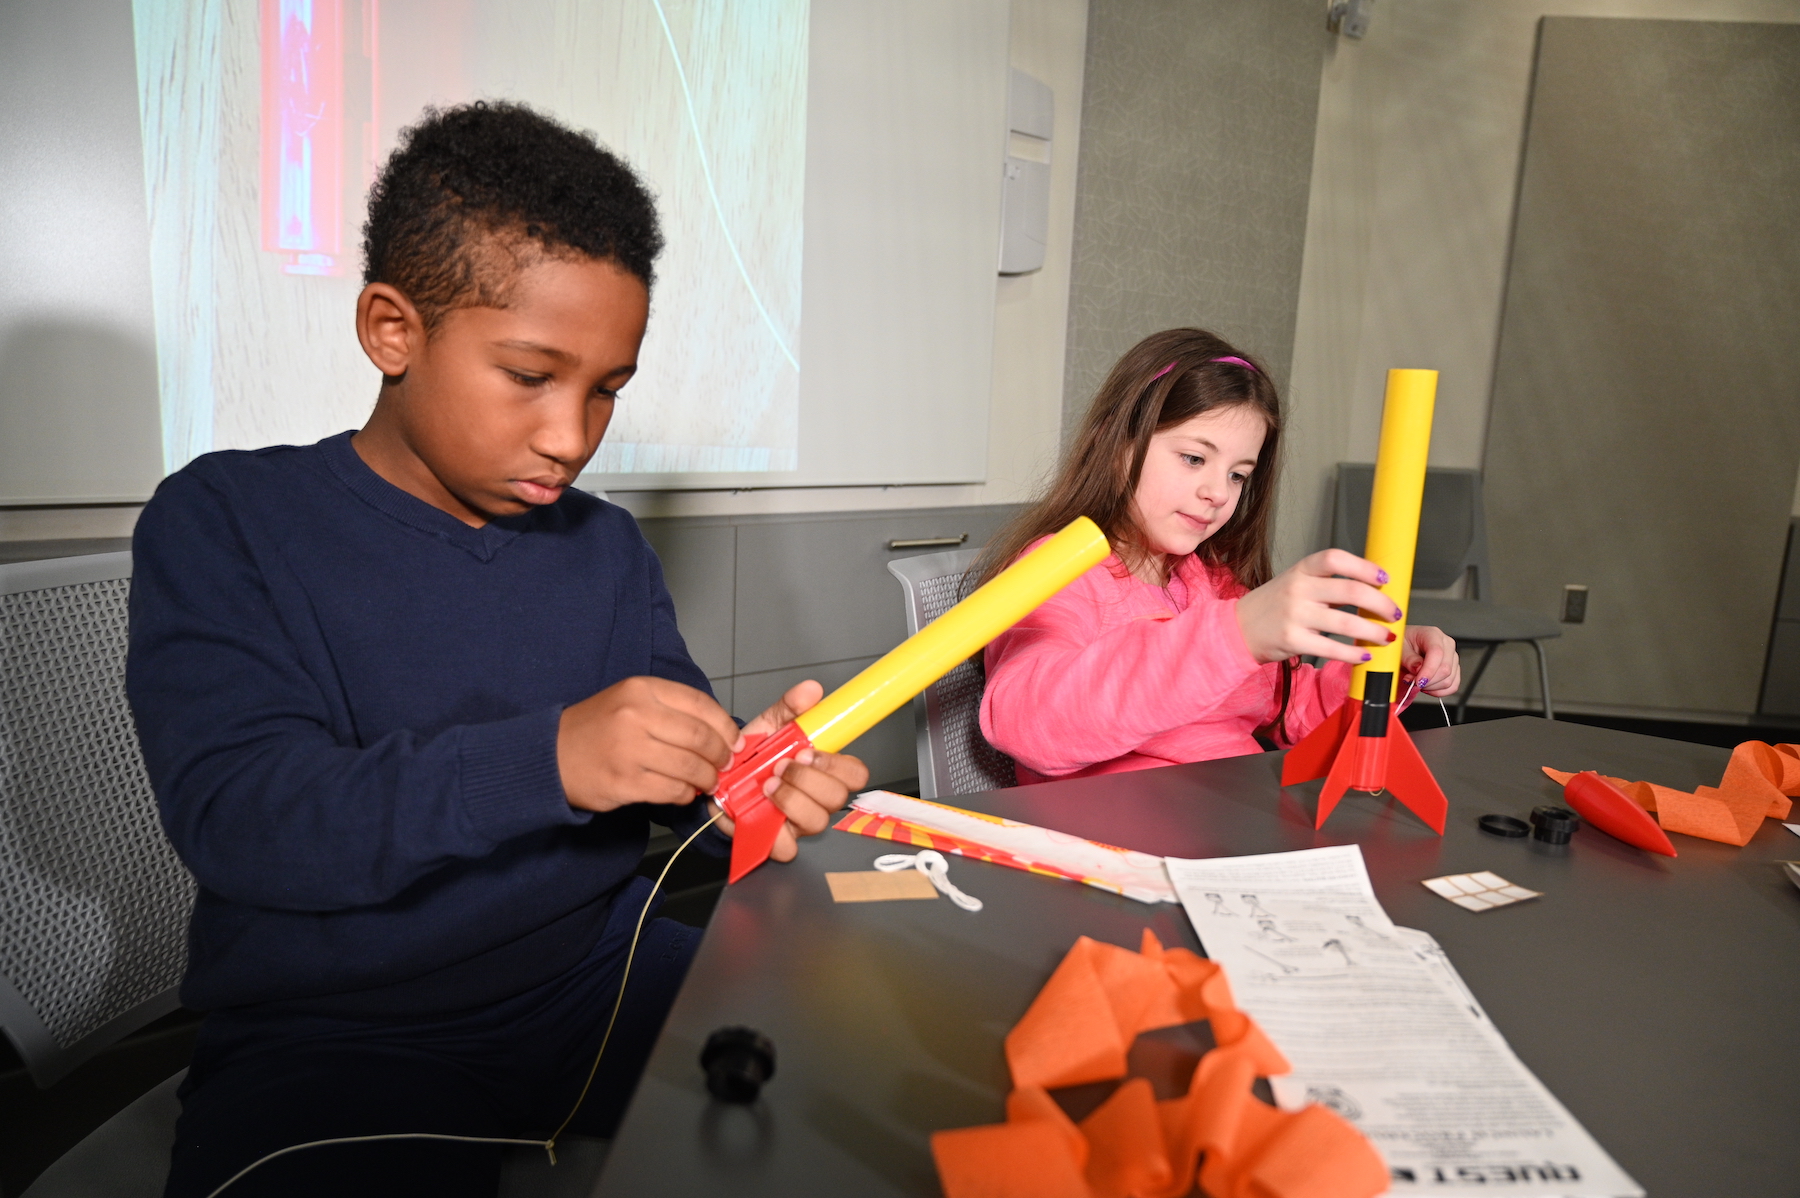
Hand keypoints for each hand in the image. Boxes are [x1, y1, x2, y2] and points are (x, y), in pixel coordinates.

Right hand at [557, 677, 738, 812]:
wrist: (550, 754)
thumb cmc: (596, 728)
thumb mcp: (630, 700)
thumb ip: (672, 710)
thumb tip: (720, 733)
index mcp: (641, 689)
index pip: (701, 704)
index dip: (725, 726)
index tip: (734, 741)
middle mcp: (636, 716)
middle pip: (700, 737)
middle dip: (720, 755)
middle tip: (723, 764)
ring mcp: (629, 750)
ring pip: (690, 767)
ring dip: (706, 778)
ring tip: (706, 781)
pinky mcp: (624, 782)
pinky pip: (671, 790)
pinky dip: (685, 794)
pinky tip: (683, 792)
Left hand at [711, 680, 869, 861]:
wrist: (719, 779)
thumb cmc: (751, 757)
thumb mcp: (770, 725)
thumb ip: (790, 707)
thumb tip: (811, 690)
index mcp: (822, 769)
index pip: (855, 773)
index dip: (837, 764)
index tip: (808, 751)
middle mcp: (817, 797)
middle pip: (838, 798)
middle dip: (808, 779)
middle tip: (781, 765)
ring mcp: (800, 822)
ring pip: (818, 821)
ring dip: (792, 799)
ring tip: (767, 784)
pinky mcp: (778, 841)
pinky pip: (788, 848)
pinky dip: (774, 831)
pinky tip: (761, 811)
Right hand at [1235, 549, 1404, 664]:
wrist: (1239, 629)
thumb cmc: (1274, 605)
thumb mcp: (1296, 583)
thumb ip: (1328, 583)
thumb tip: (1373, 590)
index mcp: (1301, 570)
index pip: (1335, 559)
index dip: (1364, 567)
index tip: (1385, 578)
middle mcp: (1298, 589)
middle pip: (1350, 591)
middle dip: (1381, 604)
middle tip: (1394, 613)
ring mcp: (1294, 615)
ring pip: (1346, 623)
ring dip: (1374, 631)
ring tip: (1387, 637)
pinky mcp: (1292, 641)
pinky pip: (1331, 648)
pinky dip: (1353, 654)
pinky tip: (1365, 654)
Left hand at [1401, 626, 1460, 696]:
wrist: (1406, 645)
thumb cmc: (1403, 643)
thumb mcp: (1400, 647)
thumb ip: (1409, 658)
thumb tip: (1418, 669)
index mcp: (1433, 635)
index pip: (1437, 653)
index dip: (1428, 670)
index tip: (1417, 681)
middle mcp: (1446, 645)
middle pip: (1445, 669)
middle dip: (1427, 681)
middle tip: (1411, 681)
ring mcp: (1452, 658)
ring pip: (1449, 680)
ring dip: (1431, 687)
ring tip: (1417, 682)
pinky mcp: (1454, 669)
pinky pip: (1452, 686)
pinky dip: (1439, 691)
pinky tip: (1427, 687)